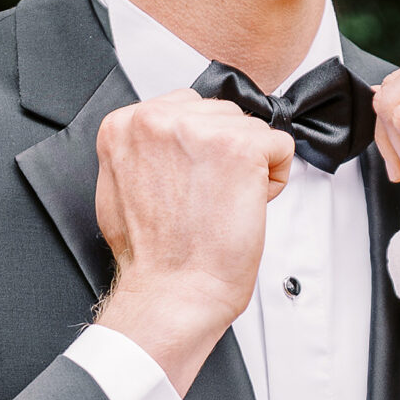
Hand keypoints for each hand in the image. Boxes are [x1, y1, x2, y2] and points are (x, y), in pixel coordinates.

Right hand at [95, 92, 293, 393]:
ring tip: (222, 203)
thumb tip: (165, 142)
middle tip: (206, 198)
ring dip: (249, 167)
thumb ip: (140, 150)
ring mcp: (201, 130)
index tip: (190, 181)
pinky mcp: (241, 147)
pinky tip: (245, 204)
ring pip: (251, 128)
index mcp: (124, 125)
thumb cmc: (152, 256)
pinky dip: (274, 179)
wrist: (172, 292)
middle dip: (225, 153)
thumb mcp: (119, 187)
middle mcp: (158, 120)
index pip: (185, 108)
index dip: (199, 149)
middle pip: (221, 113)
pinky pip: (281, 145)